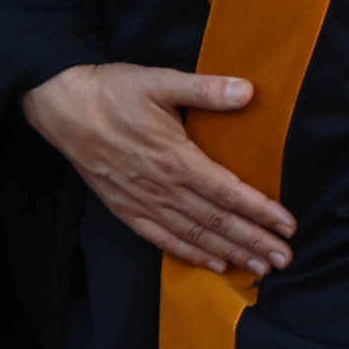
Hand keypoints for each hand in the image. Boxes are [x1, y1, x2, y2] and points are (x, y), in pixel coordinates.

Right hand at [27, 64, 298, 276]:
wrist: (61, 107)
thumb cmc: (112, 91)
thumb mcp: (160, 81)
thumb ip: (205, 90)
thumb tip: (248, 91)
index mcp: (175, 157)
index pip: (228, 191)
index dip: (260, 211)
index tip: (288, 226)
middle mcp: (162, 187)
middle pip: (216, 221)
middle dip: (253, 241)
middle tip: (284, 259)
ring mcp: (142, 202)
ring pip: (193, 235)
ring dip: (229, 253)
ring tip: (259, 268)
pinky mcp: (125, 209)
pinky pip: (162, 239)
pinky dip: (190, 254)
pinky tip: (213, 264)